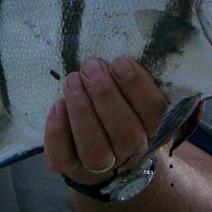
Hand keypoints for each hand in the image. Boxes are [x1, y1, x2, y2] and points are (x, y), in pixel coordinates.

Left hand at [43, 57, 167, 185]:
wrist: (104, 155)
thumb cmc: (120, 107)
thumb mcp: (135, 93)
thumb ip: (133, 76)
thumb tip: (124, 44)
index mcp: (152, 127)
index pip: (155, 112)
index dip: (138, 87)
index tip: (120, 61)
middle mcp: (130, 151)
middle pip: (125, 133)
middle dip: (106, 96)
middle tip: (90, 66)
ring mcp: (101, 165)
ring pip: (95, 150)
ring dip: (83, 112)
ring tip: (72, 81)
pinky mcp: (70, 167)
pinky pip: (62, 159)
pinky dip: (57, 133)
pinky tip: (57, 106)